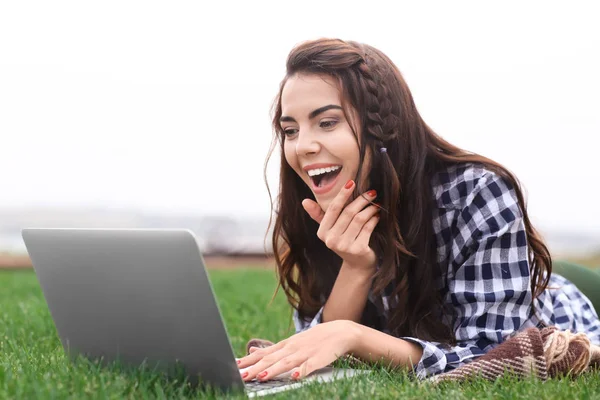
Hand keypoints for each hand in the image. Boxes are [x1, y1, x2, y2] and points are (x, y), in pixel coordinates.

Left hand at [237, 320, 358, 381]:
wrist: (340, 331)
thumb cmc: (312, 340)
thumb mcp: (290, 342)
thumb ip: (272, 350)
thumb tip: (251, 350)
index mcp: (285, 345)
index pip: (263, 354)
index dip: (249, 361)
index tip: (234, 366)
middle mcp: (292, 348)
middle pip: (271, 359)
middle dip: (255, 368)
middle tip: (242, 376)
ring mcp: (305, 353)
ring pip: (287, 363)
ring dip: (274, 370)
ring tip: (262, 376)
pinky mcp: (319, 359)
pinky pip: (310, 366)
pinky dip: (302, 371)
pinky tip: (294, 376)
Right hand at [302, 180, 379, 269]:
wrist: (357, 264)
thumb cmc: (344, 241)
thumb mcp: (330, 229)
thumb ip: (318, 214)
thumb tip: (304, 201)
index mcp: (322, 232)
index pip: (333, 209)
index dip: (342, 194)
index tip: (352, 182)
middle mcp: (331, 240)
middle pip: (348, 213)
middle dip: (361, 200)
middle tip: (371, 192)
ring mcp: (344, 246)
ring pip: (359, 219)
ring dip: (370, 209)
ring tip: (376, 204)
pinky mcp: (358, 249)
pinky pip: (368, 228)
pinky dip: (374, 219)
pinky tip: (377, 215)